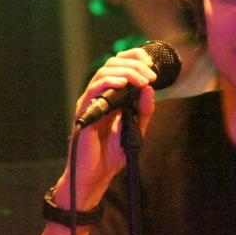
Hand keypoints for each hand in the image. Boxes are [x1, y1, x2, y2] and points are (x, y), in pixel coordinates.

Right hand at [56, 47, 157, 209]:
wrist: (96, 175)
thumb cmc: (111, 154)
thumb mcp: (136, 130)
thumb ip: (143, 111)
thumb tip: (150, 89)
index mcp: (111, 96)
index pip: (120, 66)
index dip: (134, 59)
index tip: (152, 64)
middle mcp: (99, 95)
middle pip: (113, 64)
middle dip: (135, 64)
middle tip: (151, 75)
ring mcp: (90, 102)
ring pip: (104, 72)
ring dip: (126, 72)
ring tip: (142, 79)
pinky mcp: (84, 111)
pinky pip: (94, 89)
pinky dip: (109, 82)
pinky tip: (123, 83)